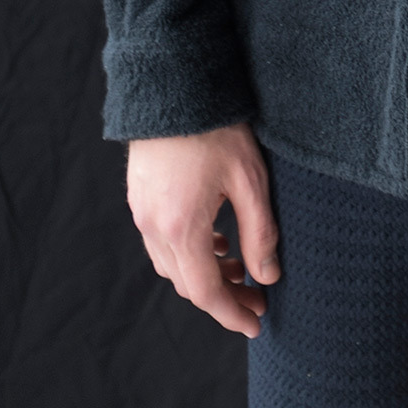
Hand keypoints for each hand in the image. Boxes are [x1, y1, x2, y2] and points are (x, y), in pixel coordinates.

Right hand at [125, 121, 279, 338]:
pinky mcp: (140, 198)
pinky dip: (189, 252)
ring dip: (205, 274)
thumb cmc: (216, 127)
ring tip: (240, 265)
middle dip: (224, 296)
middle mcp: (154, 227)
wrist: (173, 84)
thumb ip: (260, 231)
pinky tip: (216, 239)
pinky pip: (162, 243)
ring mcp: (142, 213)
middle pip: (188, 284)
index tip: (256, 324)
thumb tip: (267, 276)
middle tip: (257, 296)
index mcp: (182, 227)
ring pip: (172, 265)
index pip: (206, 291)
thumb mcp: (250, 178)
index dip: (232, 313)